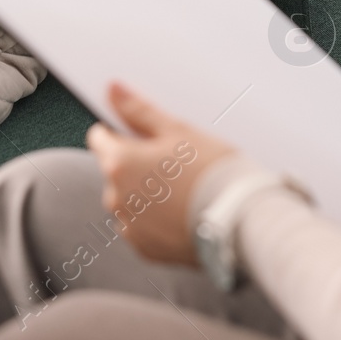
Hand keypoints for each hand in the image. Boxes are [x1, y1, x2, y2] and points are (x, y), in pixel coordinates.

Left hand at [84, 82, 235, 265]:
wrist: (241, 222)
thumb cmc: (211, 171)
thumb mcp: (177, 130)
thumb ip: (139, 111)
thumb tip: (113, 90)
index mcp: (118, 163)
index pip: (99, 138)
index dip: (121, 131)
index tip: (144, 135)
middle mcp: (115, 198)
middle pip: (116, 171)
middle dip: (137, 165)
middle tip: (175, 163)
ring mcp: (130, 227)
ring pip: (129, 201)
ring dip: (146, 194)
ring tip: (184, 191)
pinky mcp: (146, 250)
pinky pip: (143, 227)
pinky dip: (157, 220)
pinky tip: (184, 212)